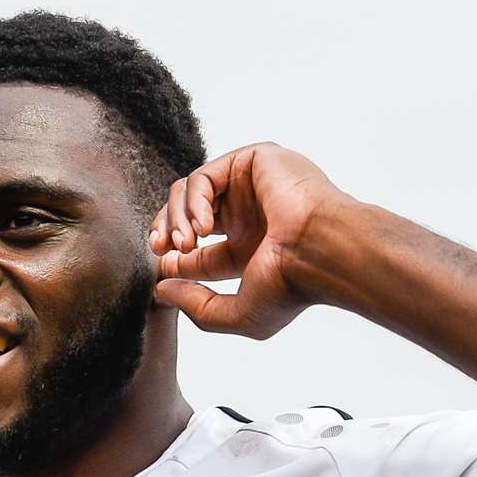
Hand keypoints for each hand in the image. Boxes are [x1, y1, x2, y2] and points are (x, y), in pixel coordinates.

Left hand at [149, 142, 349, 338]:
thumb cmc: (291, 286)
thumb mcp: (238, 315)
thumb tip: (162, 287)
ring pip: (190, 192)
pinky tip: (203, 227)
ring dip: (176, 218)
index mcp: (251, 247)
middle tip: (157, 247)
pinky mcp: (252, 161)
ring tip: (185, 242)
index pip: (198, 250)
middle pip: (188, 214)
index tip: (163, 267)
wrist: (319, 252)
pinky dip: (193, 201)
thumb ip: (197, 306)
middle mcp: (250, 214)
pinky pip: (204, 176)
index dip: (173, 258)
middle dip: (165, 230)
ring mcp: (250, 186)